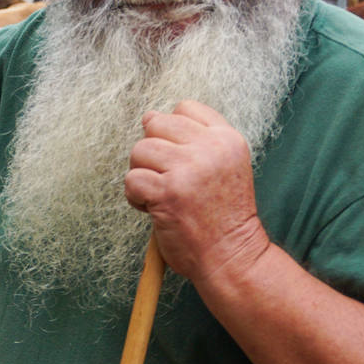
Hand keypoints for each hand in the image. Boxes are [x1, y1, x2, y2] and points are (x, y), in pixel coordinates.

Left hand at [124, 100, 270, 284]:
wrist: (232, 255)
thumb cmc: (222, 214)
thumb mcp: (224, 166)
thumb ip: (194, 139)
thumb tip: (149, 116)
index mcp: (227, 138)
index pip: (185, 107)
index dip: (173, 132)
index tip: (183, 161)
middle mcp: (210, 148)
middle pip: (156, 124)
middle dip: (152, 151)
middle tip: (167, 178)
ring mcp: (188, 169)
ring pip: (139, 150)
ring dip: (142, 174)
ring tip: (160, 194)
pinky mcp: (167, 192)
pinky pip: (131, 179)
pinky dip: (135, 197)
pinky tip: (153, 209)